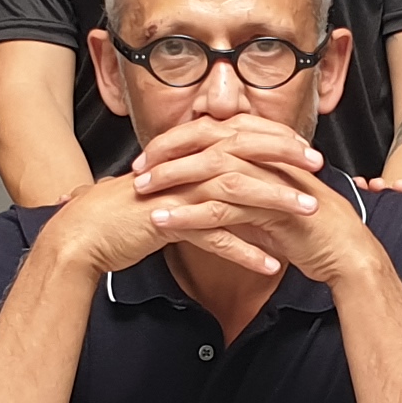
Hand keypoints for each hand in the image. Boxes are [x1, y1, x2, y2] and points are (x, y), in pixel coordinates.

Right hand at [51, 114, 325, 282]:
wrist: (83, 235)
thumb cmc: (126, 216)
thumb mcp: (168, 192)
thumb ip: (198, 182)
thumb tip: (232, 184)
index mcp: (185, 155)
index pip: (237, 136)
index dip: (274, 140)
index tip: (307, 151)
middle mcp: (182, 166)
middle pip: (243, 154)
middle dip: (284, 160)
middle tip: (318, 170)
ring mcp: (175, 192)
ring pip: (235, 190)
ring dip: (275, 202)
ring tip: (307, 214)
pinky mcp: (167, 222)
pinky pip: (213, 235)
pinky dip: (244, 251)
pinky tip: (270, 265)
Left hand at [140, 112, 371, 280]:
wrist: (345, 253)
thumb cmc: (310, 231)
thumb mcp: (270, 203)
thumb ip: (243, 193)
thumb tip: (213, 193)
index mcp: (266, 150)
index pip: (213, 132)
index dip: (178, 142)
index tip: (149, 157)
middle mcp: (267, 158)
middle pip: (208, 143)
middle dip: (167, 156)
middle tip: (136, 171)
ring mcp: (270, 181)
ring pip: (211, 173)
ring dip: (172, 183)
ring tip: (142, 195)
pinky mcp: (271, 210)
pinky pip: (222, 210)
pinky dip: (190, 216)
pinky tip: (164, 224)